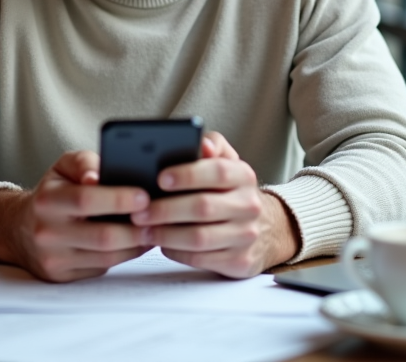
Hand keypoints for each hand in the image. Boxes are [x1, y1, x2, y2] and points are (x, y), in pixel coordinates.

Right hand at [0, 151, 152, 281]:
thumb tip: (99, 174)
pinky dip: (126, 255)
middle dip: (137, 227)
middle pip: (102, 236)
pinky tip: (138, 241)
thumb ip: (85, 162)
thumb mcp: (62, 168)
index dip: (119, 199)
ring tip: (155, 227)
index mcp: (47, 200)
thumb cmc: (52, 193)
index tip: (145, 195)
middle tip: (160, 216)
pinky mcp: (63, 276)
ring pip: (107, 257)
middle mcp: (47, 232)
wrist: (19, 230)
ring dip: (137, 243)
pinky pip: (103, 269)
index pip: (86, 199)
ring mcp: (55, 259)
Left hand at [130, 132, 299, 278]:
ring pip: (199, 238)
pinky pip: (200, 258)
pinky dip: (176, 251)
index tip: (160, 178)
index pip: (218, 171)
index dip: (187, 175)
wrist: (266, 229)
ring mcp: (246, 236)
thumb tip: (202, 144)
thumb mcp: (227, 163)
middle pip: (203, 207)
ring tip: (143, 229)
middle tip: (139, 211)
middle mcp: (249, 205)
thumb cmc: (232, 192)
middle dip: (165, 209)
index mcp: (244, 176)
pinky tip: (162, 243)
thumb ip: (212, 146)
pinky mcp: (240, 261)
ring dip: (165, 234)